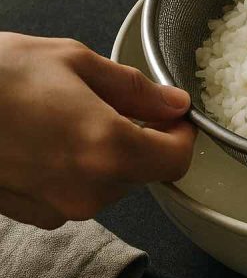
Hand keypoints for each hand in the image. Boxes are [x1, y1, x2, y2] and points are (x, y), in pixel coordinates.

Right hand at [0, 33, 195, 228]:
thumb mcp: (75, 62)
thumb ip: (135, 89)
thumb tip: (173, 102)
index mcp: (108, 149)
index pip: (177, 160)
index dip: (182, 135)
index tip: (174, 115)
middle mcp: (88, 190)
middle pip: (143, 172)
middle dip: (140, 138)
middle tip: (113, 100)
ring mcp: (57, 208)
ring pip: (108, 183)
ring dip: (104, 152)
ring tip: (68, 112)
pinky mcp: (32, 215)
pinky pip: (74, 193)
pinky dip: (73, 168)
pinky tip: (47, 135)